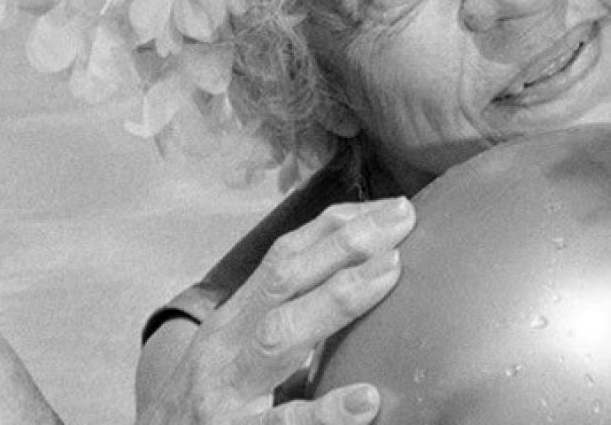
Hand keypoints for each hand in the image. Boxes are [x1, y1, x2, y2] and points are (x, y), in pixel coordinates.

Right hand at [172, 199, 409, 424]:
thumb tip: (356, 300)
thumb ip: (286, 329)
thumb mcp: (235, 358)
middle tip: (403, 218)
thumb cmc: (206, 408)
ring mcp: (227, 393)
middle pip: (284, 282)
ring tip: (389, 274)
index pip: (282, 260)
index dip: (334, 227)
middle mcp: (226, 348)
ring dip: (337, 300)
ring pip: (279, 338)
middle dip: (344, 245)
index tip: (388, 206)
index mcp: (232, 323)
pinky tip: (365, 401)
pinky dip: (326, 413)